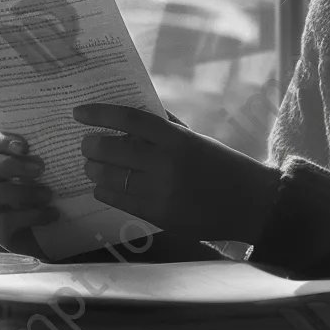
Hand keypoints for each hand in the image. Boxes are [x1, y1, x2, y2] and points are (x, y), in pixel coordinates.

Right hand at [0, 131, 57, 258]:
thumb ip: (46, 154)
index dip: (1, 140)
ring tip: (48, 194)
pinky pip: (5, 220)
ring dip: (23, 192)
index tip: (24, 146)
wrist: (51, 233)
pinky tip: (52, 214)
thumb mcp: (48, 171)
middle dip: (12, 165)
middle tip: (41, 168)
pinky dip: (32, 215)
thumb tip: (66, 136)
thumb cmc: (49, 192)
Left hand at [73, 103, 277, 243]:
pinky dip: (106, 192)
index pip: (129, 119)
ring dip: (95, 171)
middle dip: (92, 147)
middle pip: (113, 150)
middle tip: (85, 144)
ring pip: (111, 179)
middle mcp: (167, 164)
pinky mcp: (160, 217)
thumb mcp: (194, 139)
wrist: (251, 203)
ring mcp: (162, 193)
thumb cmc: (221, 165)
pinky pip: (121, 202)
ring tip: (91, 166)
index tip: (78, 112)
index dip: (100, 114)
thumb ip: (164, 128)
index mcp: (177, 138)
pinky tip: (102, 187)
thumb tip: (130, 116)